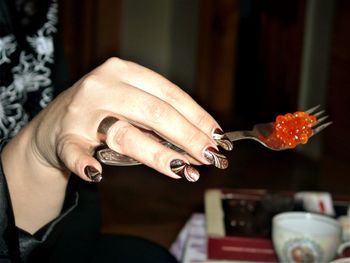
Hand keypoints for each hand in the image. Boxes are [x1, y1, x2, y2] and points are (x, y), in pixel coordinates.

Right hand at [2, 57, 232, 231]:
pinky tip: (95, 173)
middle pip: (154, 112)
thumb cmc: (103, 112)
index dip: (197, 116)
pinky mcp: (63, 138)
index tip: (216, 136)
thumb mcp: (131, 103)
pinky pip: (74, 152)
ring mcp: (81, 112)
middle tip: (209, 157)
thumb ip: (161, 117)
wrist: (54, 124)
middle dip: (188, 137)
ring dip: (157, 154)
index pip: (169, 93)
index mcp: (124, 71)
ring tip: (182, 169)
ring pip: (125, 133)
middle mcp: (102, 86)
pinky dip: (85, 163)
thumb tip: (202, 141)